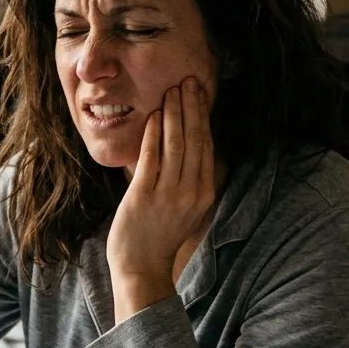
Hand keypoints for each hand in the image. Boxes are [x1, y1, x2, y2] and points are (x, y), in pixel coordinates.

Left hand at [106, 77, 214, 322]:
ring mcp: (169, 194)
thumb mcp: (184, 206)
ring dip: (174, 114)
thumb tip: (186, 144)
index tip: (200, 93)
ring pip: (176, 145)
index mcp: (204, 192)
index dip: (203, 116)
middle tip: (188, 80)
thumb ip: (187, 178)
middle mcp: (191, 191)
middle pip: (195, 140)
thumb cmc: (158, 235)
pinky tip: (153, 115)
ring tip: (172, 91)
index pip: (207, 146)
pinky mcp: (145, 196)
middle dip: (191, 107)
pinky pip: (152, 158)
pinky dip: (153, 134)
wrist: (142, 267)